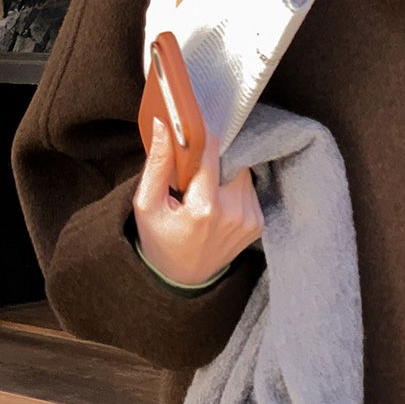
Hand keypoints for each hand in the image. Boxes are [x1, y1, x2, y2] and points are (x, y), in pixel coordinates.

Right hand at [133, 114, 263, 288]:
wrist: (182, 278)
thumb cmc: (160, 239)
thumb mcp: (147, 203)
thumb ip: (158, 163)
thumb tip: (164, 124)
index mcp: (205, 208)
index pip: (213, 151)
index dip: (202, 137)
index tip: (193, 131)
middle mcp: (234, 214)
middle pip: (231, 160)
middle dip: (214, 159)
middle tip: (194, 172)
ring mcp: (249, 220)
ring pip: (242, 172)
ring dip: (225, 173)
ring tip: (204, 190)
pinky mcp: (257, 224)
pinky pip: (248, 189)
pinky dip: (234, 188)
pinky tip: (217, 202)